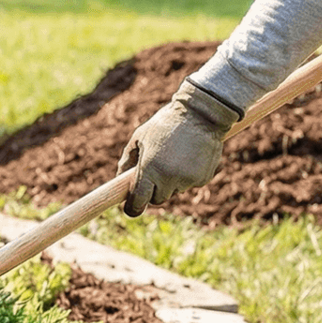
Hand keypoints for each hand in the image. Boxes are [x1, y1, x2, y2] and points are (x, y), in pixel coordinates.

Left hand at [118, 80, 242, 215]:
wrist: (201, 114)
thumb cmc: (165, 124)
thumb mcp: (139, 138)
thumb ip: (127, 160)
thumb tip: (119, 180)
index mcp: (149, 169)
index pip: (138, 201)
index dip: (133, 207)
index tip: (131, 207)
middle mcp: (169, 178)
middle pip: (157, 199)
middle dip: (153, 190)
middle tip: (154, 171)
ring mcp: (188, 180)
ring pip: (174, 191)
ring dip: (170, 182)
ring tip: (173, 157)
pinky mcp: (203, 179)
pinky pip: (189, 184)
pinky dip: (187, 176)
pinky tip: (188, 157)